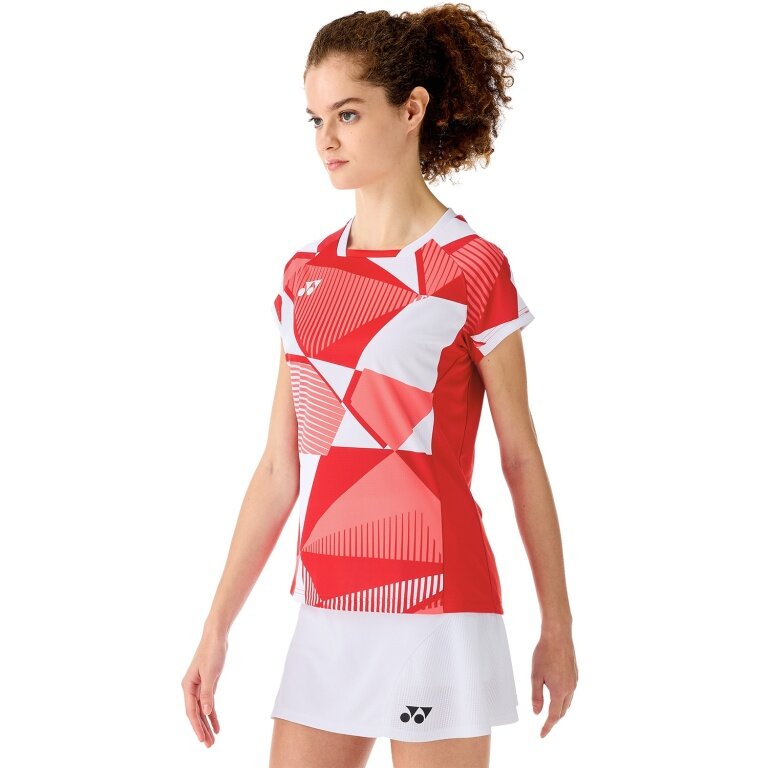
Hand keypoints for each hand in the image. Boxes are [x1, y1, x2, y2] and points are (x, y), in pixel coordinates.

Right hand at [181, 630, 227, 747]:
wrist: (216, 636)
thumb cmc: (211, 651)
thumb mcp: (210, 673)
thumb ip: (207, 693)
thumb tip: (206, 712)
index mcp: (188, 686)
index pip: (192, 711)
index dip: (196, 726)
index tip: (202, 739)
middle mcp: (191, 688)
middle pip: (196, 713)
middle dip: (202, 729)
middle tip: (209, 745)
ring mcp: (199, 687)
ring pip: (203, 710)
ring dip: (207, 724)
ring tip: (212, 740)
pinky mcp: (208, 684)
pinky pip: (209, 703)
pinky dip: (213, 714)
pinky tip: (216, 724)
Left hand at [531, 629, 577, 737]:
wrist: (558, 635)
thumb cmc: (544, 653)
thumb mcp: (535, 675)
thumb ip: (536, 696)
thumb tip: (537, 712)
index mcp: (559, 691)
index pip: (553, 715)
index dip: (547, 727)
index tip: (542, 735)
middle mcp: (570, 688)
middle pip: (562, 711)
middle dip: (554, 719)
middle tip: (544, 725)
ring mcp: (574, 681)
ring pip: (568, 702)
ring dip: (559, 709)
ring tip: (550, 712)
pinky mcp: (575, 674)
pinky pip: (570, 692)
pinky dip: (563, 698)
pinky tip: (557, 694)